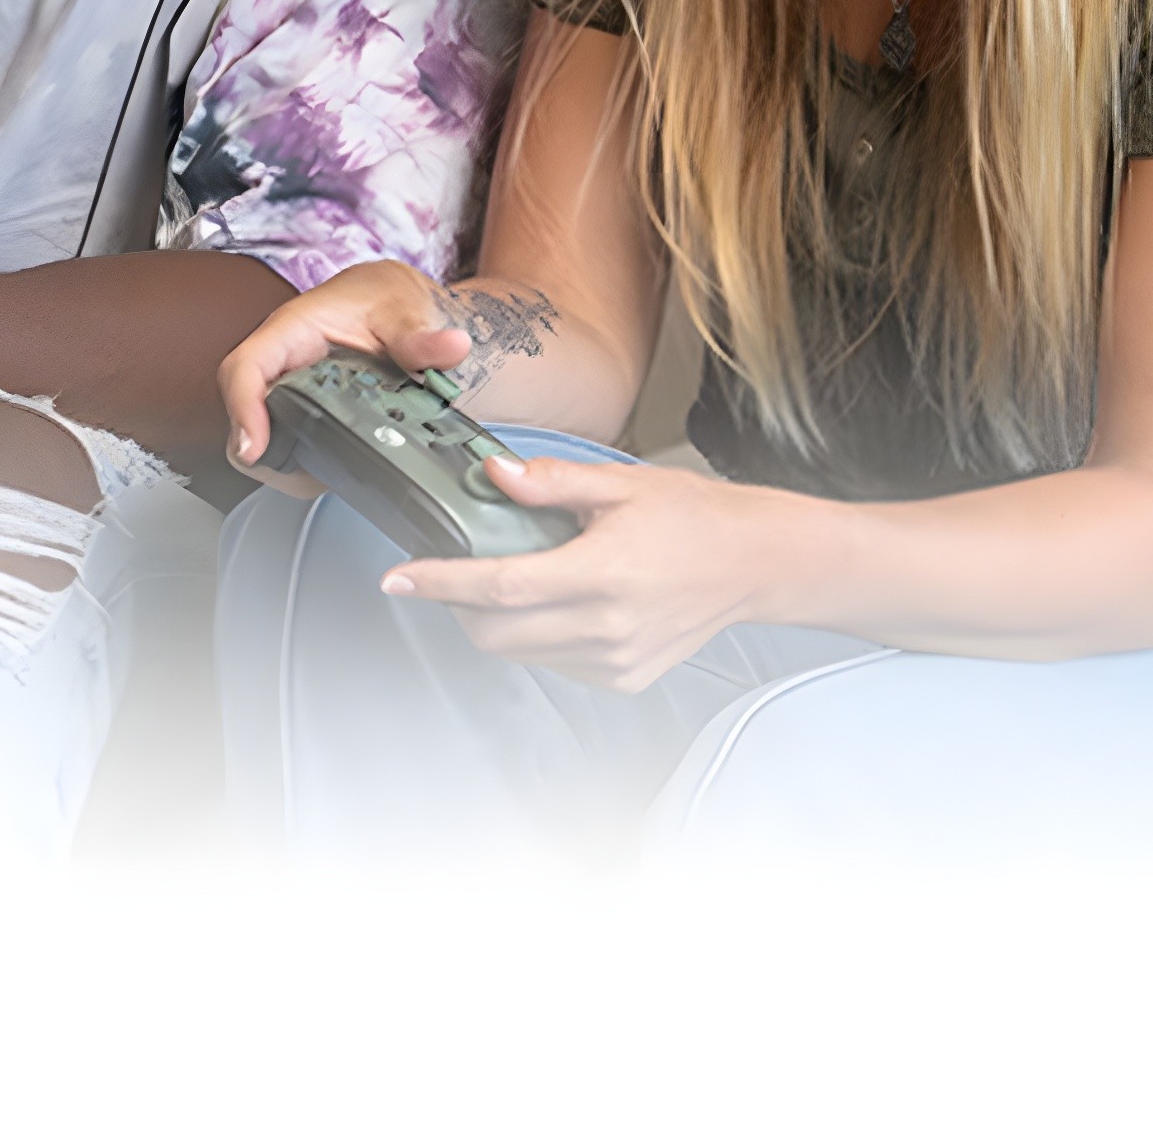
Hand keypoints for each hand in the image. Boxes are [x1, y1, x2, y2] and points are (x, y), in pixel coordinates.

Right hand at [217, 258, 475, 487]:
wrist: (407, 313)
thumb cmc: (393, 302)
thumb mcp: (409, 309)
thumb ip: (424, 335)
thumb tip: (451, 346)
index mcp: (294, 330)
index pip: (246, 367)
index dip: (243, 408)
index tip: (256, 448)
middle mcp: (282, 364)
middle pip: (244, 413)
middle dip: (264, 452)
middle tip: (309, 476)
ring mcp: (289, 392)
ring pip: (264, 439)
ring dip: (289, 466)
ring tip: (332, 474)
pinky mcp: (304, 415)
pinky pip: (289, 449)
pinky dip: (309, 468)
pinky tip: (343, 469)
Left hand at [380, 457, 784, 692]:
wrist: (754, 564)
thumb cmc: (694, 518)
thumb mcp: (621, 484)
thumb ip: (552, 482)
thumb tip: (493, 474)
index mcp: (601, 574)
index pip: (499, 586)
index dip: (440, 582)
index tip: (398, 576)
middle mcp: (606, 628)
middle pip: (496, 631)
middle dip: (459, 602)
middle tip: (454, 567)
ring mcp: (615, 660)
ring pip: (521, 650)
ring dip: (497, 619)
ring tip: (516, 576)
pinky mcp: (623, 678)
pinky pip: (554, 661)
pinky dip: (537, 634)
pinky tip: (557, 599)